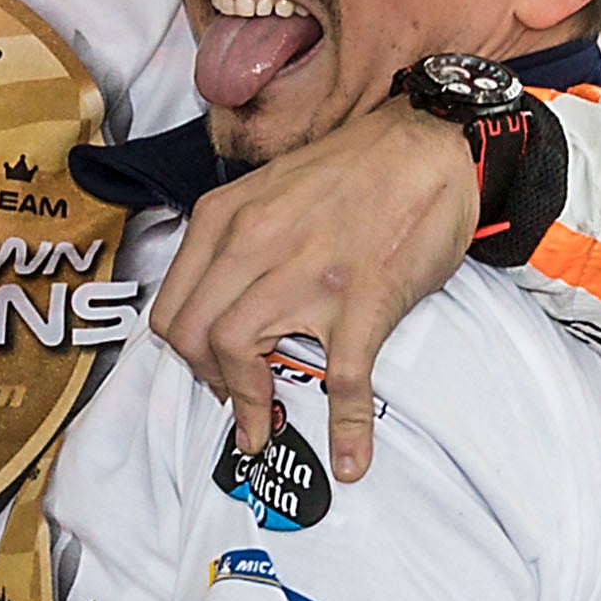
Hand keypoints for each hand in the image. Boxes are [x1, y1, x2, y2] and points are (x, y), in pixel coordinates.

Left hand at [151, 107, 473, 479]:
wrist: (426, 142)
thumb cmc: (354, 169)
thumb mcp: (269, 189)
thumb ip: (238, 238)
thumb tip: (226, 298)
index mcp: (226, 219)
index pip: (173, 304)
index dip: (185, 351)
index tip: (210, 369)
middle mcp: (254, 244)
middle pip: (192, 336)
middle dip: (207, 382)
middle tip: (236, 399)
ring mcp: (307, 274)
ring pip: (236, 353)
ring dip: (249, 404)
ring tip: (267, 424)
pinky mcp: (363, 300)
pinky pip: (342, 378)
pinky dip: (345, 427)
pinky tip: (351, 458)